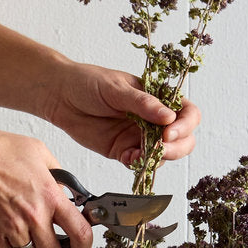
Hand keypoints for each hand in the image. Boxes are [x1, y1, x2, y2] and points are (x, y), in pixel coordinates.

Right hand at [0, 128, 93, 247]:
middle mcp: (33, 216)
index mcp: (49, 196)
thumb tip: (69, 192)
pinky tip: (5, 233)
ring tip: (24, 237)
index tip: (79, 246)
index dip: (83, 245)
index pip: (80, 233)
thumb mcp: (38, 153)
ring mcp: (11, 228)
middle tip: (47, 241)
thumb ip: (58, 176)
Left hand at [43, 62, 199, 166]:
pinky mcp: (122, 150)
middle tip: (161, 149)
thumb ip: (142, 104)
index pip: (187, 113)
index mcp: (158, 98)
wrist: (60, 96)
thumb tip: (169, 117)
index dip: (185, 125)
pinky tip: (130, 159)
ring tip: (143, 155)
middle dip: (177, 147)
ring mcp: (139, 136)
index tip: (169, 132)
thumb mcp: (116, 88)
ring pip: (163, 155)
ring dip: (158, 158)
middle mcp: (153, 119)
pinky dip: (139, 165)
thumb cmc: (88, 82)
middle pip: (182, 139)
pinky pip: (139, 163)